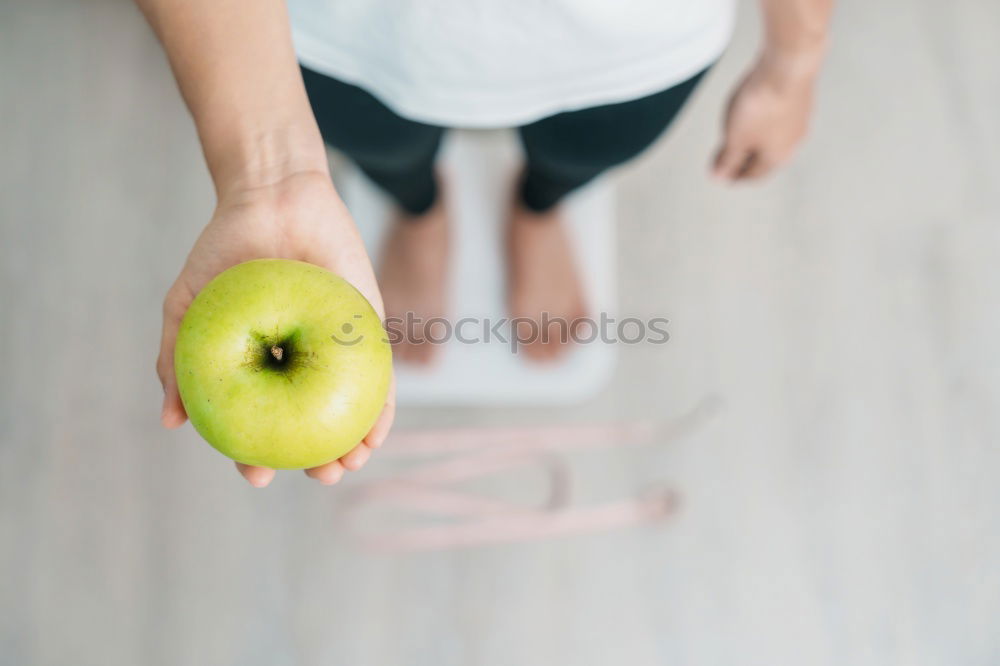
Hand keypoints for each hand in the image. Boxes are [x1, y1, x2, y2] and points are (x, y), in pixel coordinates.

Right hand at [156, 170, 394, 487]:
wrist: (272, 197)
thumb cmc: (225, 251)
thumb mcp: (188, 308)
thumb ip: (175, 361)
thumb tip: (170, 422)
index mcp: (261, 367)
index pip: (263, 422)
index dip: (261, 454)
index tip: (258, 477)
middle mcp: (300, 365)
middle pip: (313, 424)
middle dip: (319, 461)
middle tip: (321, 477)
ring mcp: (336, 350)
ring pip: (349, 410)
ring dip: (355, 445)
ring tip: (349, 465)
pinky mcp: (368, 330)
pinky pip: (380, 377)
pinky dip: (381, 409)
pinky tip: (377, 434)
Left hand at [712, 50, 820, 181]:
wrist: (788, 63)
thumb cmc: (762, 104)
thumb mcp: (735, 138)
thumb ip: (727, 160)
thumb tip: (719, 178)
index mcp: (777, 158)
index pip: (754, 175)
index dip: (735, 177)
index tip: (722, 176)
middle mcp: (792, 142)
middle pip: (765, 157)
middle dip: (744, 159)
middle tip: (726, 158)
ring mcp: (799, 119)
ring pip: (773, 137)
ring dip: (755, 140)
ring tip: (738, 137)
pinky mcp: (799, 98)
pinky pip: (778, 117)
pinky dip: (763, 121)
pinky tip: (756, 112)